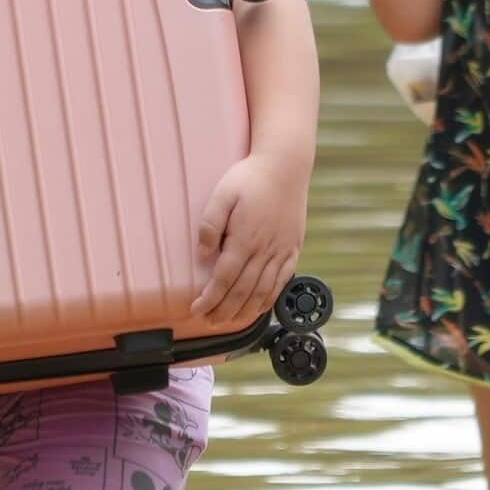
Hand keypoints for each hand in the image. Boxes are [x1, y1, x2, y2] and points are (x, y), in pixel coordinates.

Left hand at [191, 151, 309, 332]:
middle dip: (224, 311)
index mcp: (244, 239)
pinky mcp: (293, 249)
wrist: (286, 167)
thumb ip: (210, 226)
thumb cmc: (250, 178)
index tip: (195, 310)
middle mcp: (265, 250)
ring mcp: (282, 252)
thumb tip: (203, 256)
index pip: (223, 279)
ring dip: (245, 311)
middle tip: (209, 322)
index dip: (209, 298)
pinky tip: (259, 308)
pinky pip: (282, 282)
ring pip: (262, 292)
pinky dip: (269, 299)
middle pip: (242, 291)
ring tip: (230, 321)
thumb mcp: (222, 195)